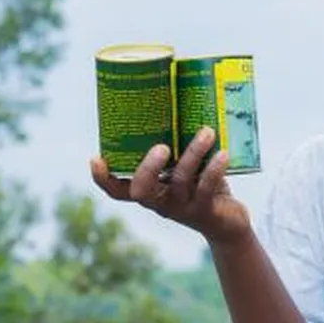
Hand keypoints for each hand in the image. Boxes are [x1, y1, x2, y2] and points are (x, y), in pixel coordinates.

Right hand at [90, 127, 251, 245]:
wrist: (228, 222)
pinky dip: (214, 169)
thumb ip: (179, 147)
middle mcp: (160, 202)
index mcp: (150, 191)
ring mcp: (182, 208)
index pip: (118, 191)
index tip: (95, 158)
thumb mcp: (186, 167)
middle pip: (142, 191)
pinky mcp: (205, 210)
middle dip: (148, 168)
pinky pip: (207, 188)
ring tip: (206, 132)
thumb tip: (180, 100)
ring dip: (193, 153)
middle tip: (162, 146)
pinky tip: (223, 153)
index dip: (103, 179)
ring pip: (181, 181)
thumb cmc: (202, 185)